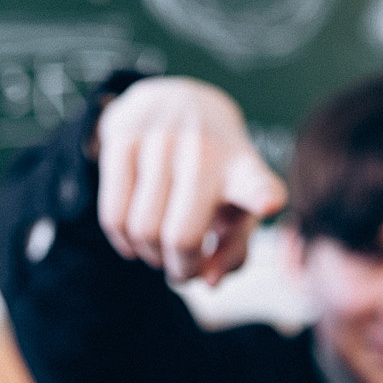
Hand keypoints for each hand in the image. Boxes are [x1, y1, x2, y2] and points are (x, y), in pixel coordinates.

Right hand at [94, 77, 286, 285]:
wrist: (179, 103)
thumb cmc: (216, 175)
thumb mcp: (238, 211)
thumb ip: (232, 254)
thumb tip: (207, 280)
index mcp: (242, 169)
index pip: (254, 182)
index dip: (261, 195)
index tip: (269, 203)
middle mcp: (204, 149)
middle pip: (181, 237)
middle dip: (181, 269)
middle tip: (185, 267)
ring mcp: (160, 140)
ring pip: (143, 230)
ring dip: (151, 255)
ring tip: (162, 247)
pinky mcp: (122, 138)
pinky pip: (114, 216)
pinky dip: (124, 241)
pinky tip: (136, 238)